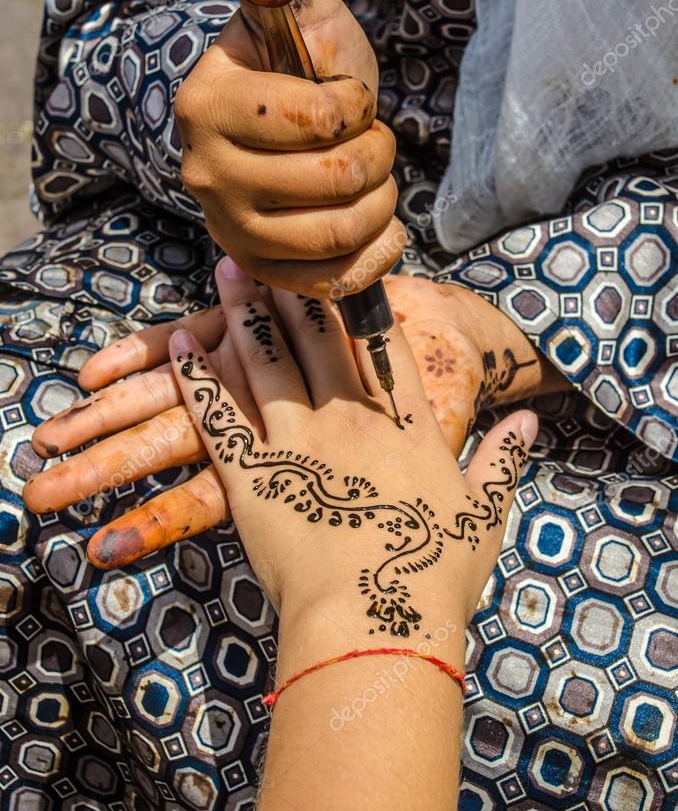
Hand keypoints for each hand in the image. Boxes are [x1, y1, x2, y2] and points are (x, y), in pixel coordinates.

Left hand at [166, 260, 536, 628]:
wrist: (374, 622)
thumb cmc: (433, 576)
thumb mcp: (483, 515)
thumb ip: (502, 460)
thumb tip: (530, 423)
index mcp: (407, 426)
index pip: (383, 346)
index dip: (363, 303)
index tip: (345, 270)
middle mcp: (350, 418)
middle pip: (319, 338)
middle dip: (295, 290)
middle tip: (271, 253)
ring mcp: (297, 440)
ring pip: (266, 360)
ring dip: (244, 313)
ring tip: (227, 272)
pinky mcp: (251, 472)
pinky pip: (218, 413)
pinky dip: (197, 376)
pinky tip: (183, 344)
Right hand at [176, 0, 402, 295]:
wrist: (274, 120)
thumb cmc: (295, 60)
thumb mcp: (291, 1)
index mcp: (207, 105)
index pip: (319, 120)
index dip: (357, 105)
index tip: (346, 95)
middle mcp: (207, 175)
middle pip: (336, 180)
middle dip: (376, 152)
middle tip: (368, 138)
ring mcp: (231, 230)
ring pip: (340, 232)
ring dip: (380, 199)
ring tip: (371, 176)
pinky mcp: (261, 268)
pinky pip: (334, 281)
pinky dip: (376, 251)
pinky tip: (378, 222)